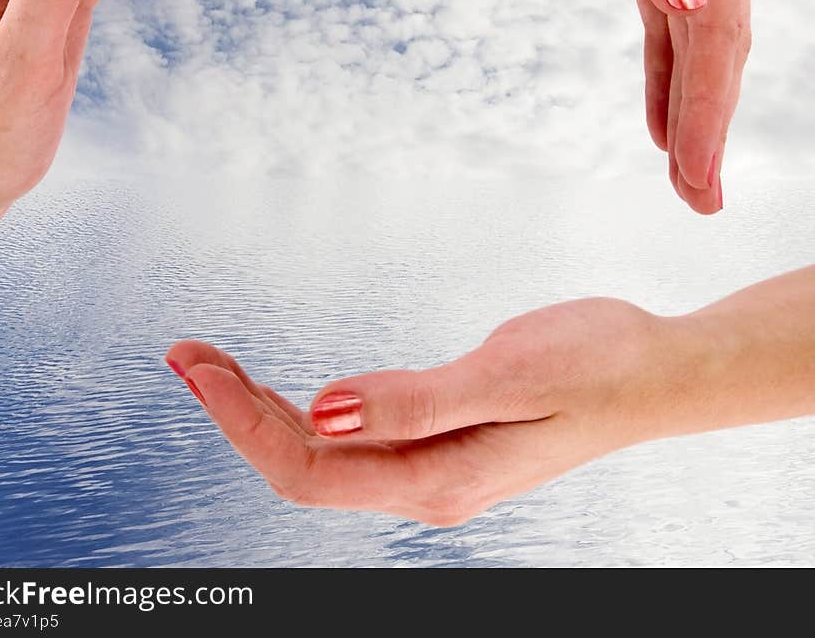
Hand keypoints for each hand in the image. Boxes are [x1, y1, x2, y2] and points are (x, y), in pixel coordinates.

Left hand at [165, 298, 683, 525]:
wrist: (651, 374)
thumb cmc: (594, 366)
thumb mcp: (507, 375)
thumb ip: (413, 402)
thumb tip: (322, 410)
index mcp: (435, 478)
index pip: (307, 467)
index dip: (241, 422)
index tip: (197, 366)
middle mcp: (424, 483)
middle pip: (300, 462)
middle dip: (235, 410)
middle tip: (185, 352)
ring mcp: (429, 466)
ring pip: (320, 451)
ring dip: (261, 408)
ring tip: (212, 364)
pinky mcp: (437, 440)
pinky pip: (349, 436)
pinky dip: (303, 408)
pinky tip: (281, 390)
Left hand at [485, 0, 748, 213]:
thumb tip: (691, 2)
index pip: (718, 29)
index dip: (710, 108)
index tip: (695, 177)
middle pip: (718, 44)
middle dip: (709, 127)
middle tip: (698, 202)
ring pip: (696, 40)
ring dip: (694, 111)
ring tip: (687, 177)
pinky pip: (664, 23)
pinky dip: (666, 74)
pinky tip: (660, 118)